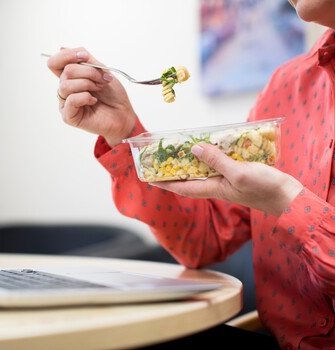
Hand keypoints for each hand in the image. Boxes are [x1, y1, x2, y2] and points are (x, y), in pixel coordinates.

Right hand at [46, 47, 136, 146]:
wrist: (123, 115)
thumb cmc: (113, 96)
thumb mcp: (102, 71)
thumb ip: (86, 60)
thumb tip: (63, 48)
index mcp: (71, 78)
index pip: (56, 63)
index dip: (67, 55)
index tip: (85, 56)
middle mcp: (66, 90)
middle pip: (66, 71)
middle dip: (88, 72)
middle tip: (102, 80)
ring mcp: (66, 103)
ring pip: (65, 85)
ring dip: (87, 84)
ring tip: (99, 89)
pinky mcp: (69, 116)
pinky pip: (70, 100)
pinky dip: (85, 97)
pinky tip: (94, 101)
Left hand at [151, 143, 303, 215]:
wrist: (287, 196)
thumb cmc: (264, 188)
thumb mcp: (239, 173)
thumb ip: (216, 161)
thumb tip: (194, 149)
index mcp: (213, 189)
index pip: (182, 187)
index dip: (165, 183)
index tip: (150, 178)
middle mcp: (216, 185)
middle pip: (189, 178)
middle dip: (174, 170)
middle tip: (162, 158)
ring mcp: (226, 180)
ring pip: (203, 170)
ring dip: (191, 161)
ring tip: (180, 148)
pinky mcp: (236, 173)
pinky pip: (217, 164)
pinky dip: (210, 155)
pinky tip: (210, 145)